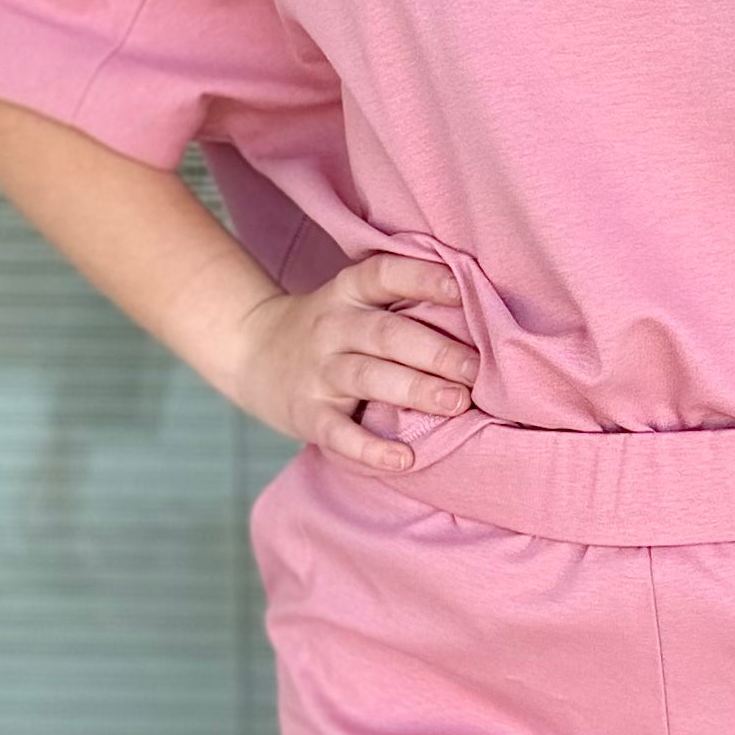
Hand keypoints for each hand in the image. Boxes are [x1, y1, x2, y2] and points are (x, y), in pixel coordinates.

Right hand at [216, 253, 479, 471]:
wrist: (252, 351)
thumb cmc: (332, 329)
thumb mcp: (353, 300)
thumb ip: (402, 302)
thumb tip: (483, 315)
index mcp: (349, 293)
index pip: (384, 275)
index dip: (421, 278)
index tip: (461, 290)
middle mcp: (333, 327)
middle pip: (386, 334)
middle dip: (435, 351)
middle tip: (476, 370)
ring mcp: (318, 372)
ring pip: (368, 377)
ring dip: (415, 390)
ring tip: (457, 404)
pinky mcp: (307, 414)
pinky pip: (339, 433)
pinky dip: (371, 449)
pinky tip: (405, 459)